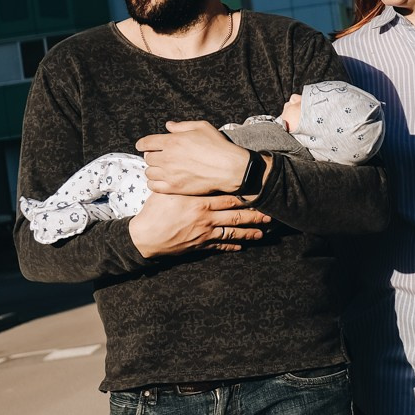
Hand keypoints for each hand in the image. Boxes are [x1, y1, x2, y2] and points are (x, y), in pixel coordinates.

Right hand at [128, 192, 272, 257]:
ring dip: (249, 233)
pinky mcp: (199, 246)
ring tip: (262, 233)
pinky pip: (219, 246)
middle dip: (255, 216)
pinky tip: (241, 246)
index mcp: (200, 202)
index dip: (246, 197)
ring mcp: (204, 233)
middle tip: (270, 216)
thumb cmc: (154, 210)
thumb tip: (194, 168)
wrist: (144, 237)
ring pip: (232, 233)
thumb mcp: (169, 191)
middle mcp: (206, 218)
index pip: (229, 198)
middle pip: (236, 216)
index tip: (259, 194)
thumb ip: (184, 181)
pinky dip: (232, 246)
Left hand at [137, 121, 253, 194]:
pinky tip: (163, 180)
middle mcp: (167, 158)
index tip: (144, 146)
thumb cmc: (218, 146)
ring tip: (162, 169)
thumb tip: (168, 126)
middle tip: (161, 157)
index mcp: (172, 141)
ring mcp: (170, 174)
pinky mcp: (174, 187)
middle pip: (147, 158)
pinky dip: (155, 183)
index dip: (143, 144)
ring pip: (149, 173)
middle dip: (152, 156)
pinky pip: (153, 186)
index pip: (145, 143)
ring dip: (154, 169)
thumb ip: (182, 126)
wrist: (229, 168)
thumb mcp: (202, 127)